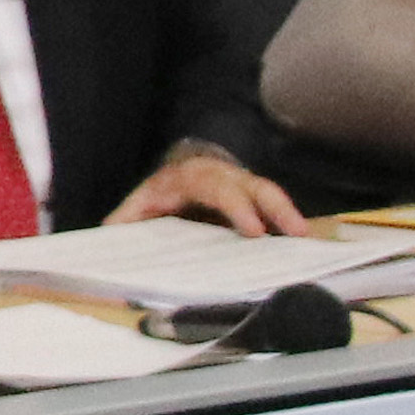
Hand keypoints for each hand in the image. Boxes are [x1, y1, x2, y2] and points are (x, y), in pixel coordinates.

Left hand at [108, 141, 309, 234]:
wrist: (181, 172)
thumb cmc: (161, 193)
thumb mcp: (140, 204)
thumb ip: (125, 220)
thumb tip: (108, 235)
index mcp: (192, 178)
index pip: (219, 189)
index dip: (238, 208)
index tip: (254, 231)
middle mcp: (223, 177)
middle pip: (254, 187)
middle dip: (276, 209)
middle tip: (296, 232)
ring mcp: (242, 185)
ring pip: (270, 194)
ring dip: (289, 214)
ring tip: (307, 239)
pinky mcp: (254, 199)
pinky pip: (275, 207)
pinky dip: (288, 221)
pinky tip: (303, 242)